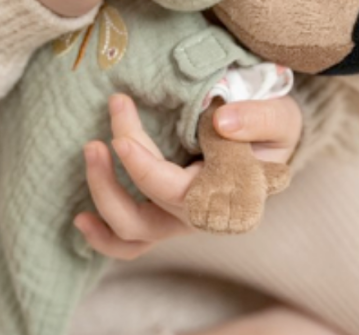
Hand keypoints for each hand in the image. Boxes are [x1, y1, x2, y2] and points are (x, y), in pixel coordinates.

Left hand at [74, 94, 301, 259]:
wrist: (266, 134)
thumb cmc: (269, 127)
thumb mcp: (279, 115)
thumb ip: (258, 118)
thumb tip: (223, 122)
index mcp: (228, 199)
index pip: (176, 191)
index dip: (142, 168)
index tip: (119, 137)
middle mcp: (199, 217)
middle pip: (144, 216)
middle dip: (111, 181)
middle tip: (94, 141)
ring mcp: (177, 220)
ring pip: (132, 231)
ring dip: (102, 198)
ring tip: (89, 153)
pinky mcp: (162, 215)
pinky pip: (130, 242)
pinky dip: (104, 237)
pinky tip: (80, 219)